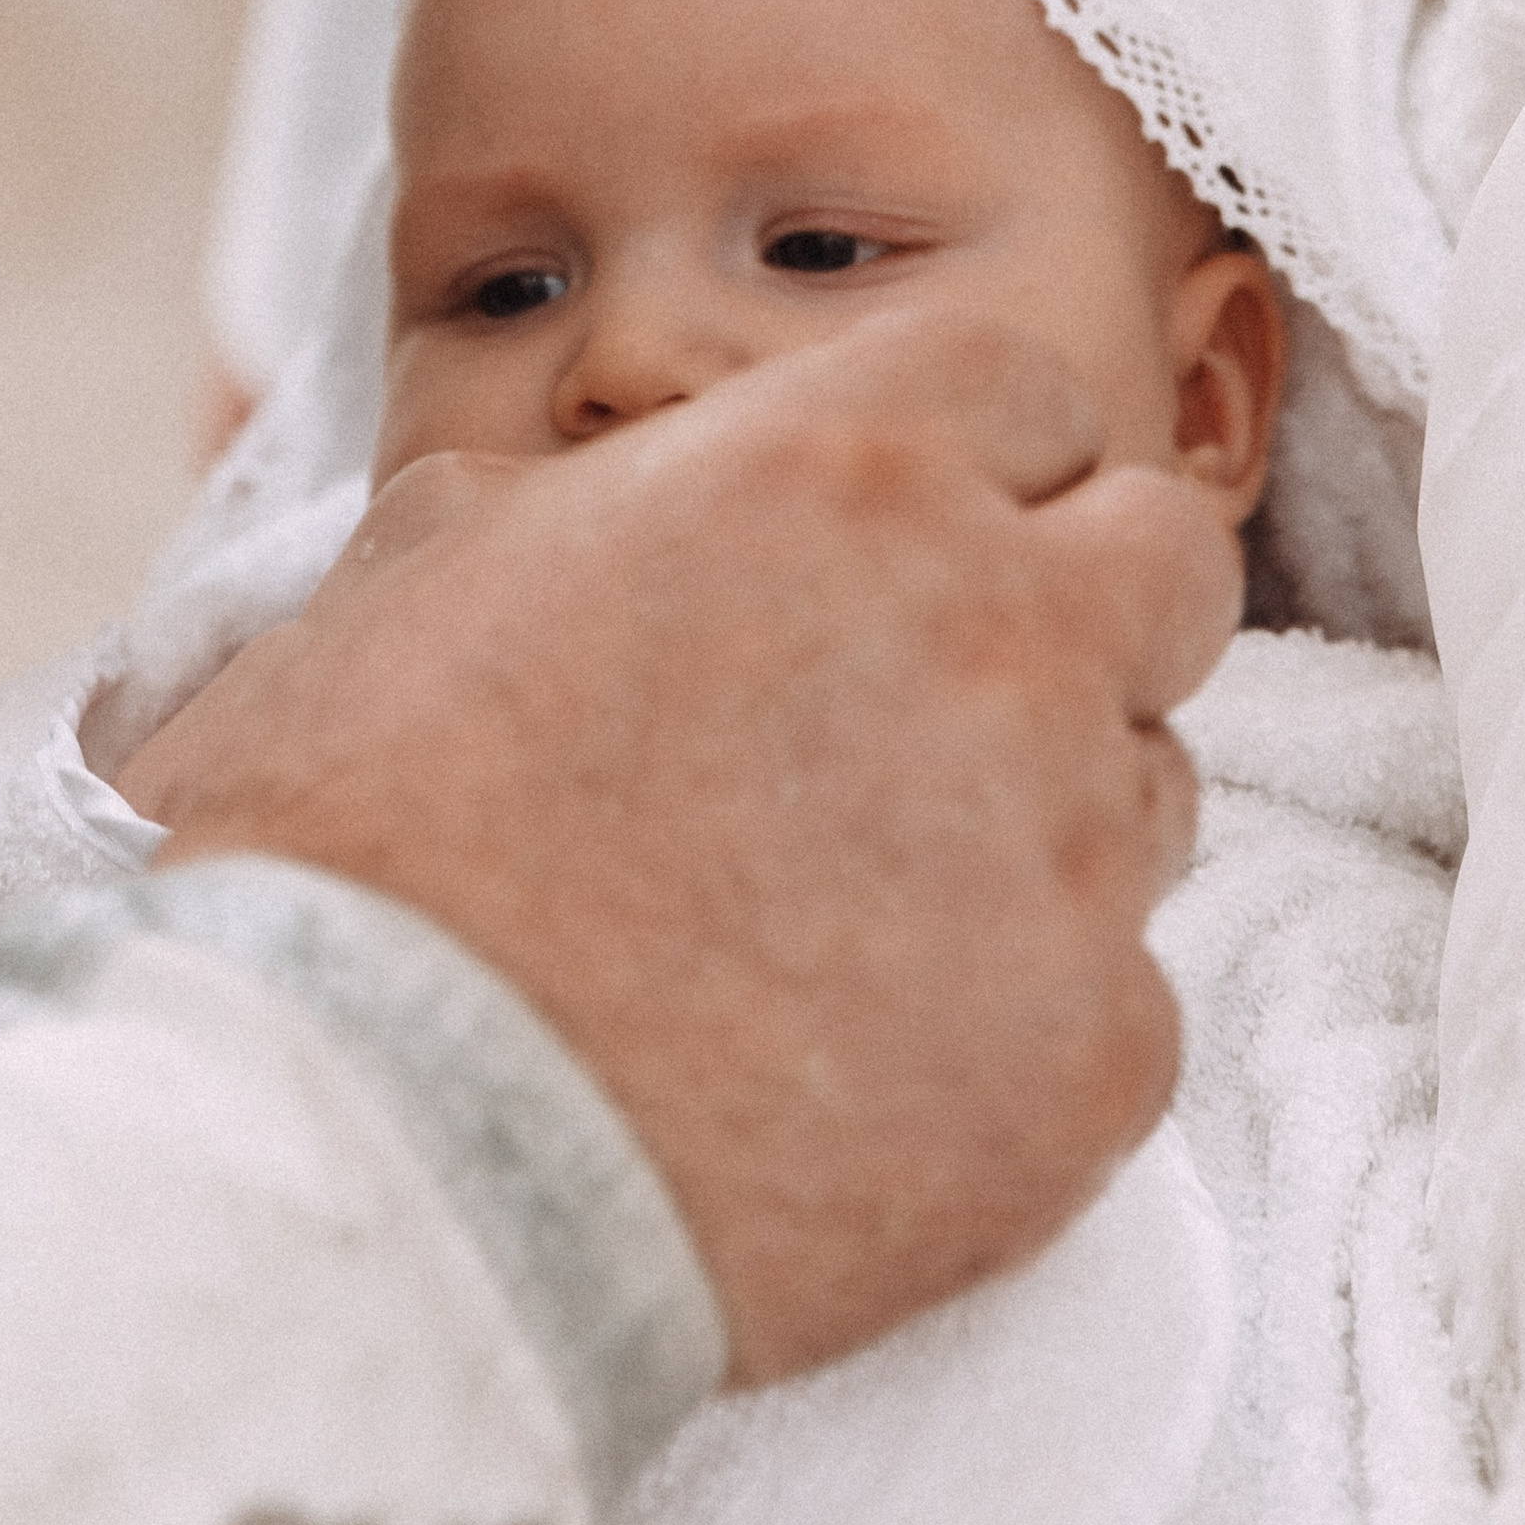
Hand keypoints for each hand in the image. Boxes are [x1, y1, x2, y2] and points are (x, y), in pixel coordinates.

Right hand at [117, 314, 1241, 1385]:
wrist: (371, 1136)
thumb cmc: (355, 835)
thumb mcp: (427, 560)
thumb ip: (592, 497)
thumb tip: (619, 510)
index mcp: (838, 468)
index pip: (1027, 388)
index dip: (961, 464)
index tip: (894, 546)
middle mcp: (995, 630)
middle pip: (1169, 559)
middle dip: (1078, 611)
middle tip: (934, 709)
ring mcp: (1066, 855)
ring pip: (1155, 791)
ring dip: (1044, 828)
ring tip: (851, 921)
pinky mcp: (1095, 1064)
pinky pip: (1127, 1009)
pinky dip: (1019, 1037)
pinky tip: (858, 1072)